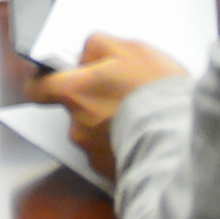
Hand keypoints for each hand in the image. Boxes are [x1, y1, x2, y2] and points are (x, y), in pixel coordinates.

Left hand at [33, 33, 191, 168]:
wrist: (182, 138)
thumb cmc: (157, 92)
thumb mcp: (130, 48)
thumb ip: (97, 46)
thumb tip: (84, 54)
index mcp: (75, 92)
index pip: (37, 88)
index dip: (43, 82)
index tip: (51, 78)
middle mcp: (77, 125)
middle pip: (73, 109)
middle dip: (92, 101)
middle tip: (121, 93)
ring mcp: (92, 152)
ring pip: (93, 132)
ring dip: (109, 124)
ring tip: (139, 115)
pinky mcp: (110, 172)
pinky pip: (109, 153)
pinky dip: (122, 144)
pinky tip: (143, 133)